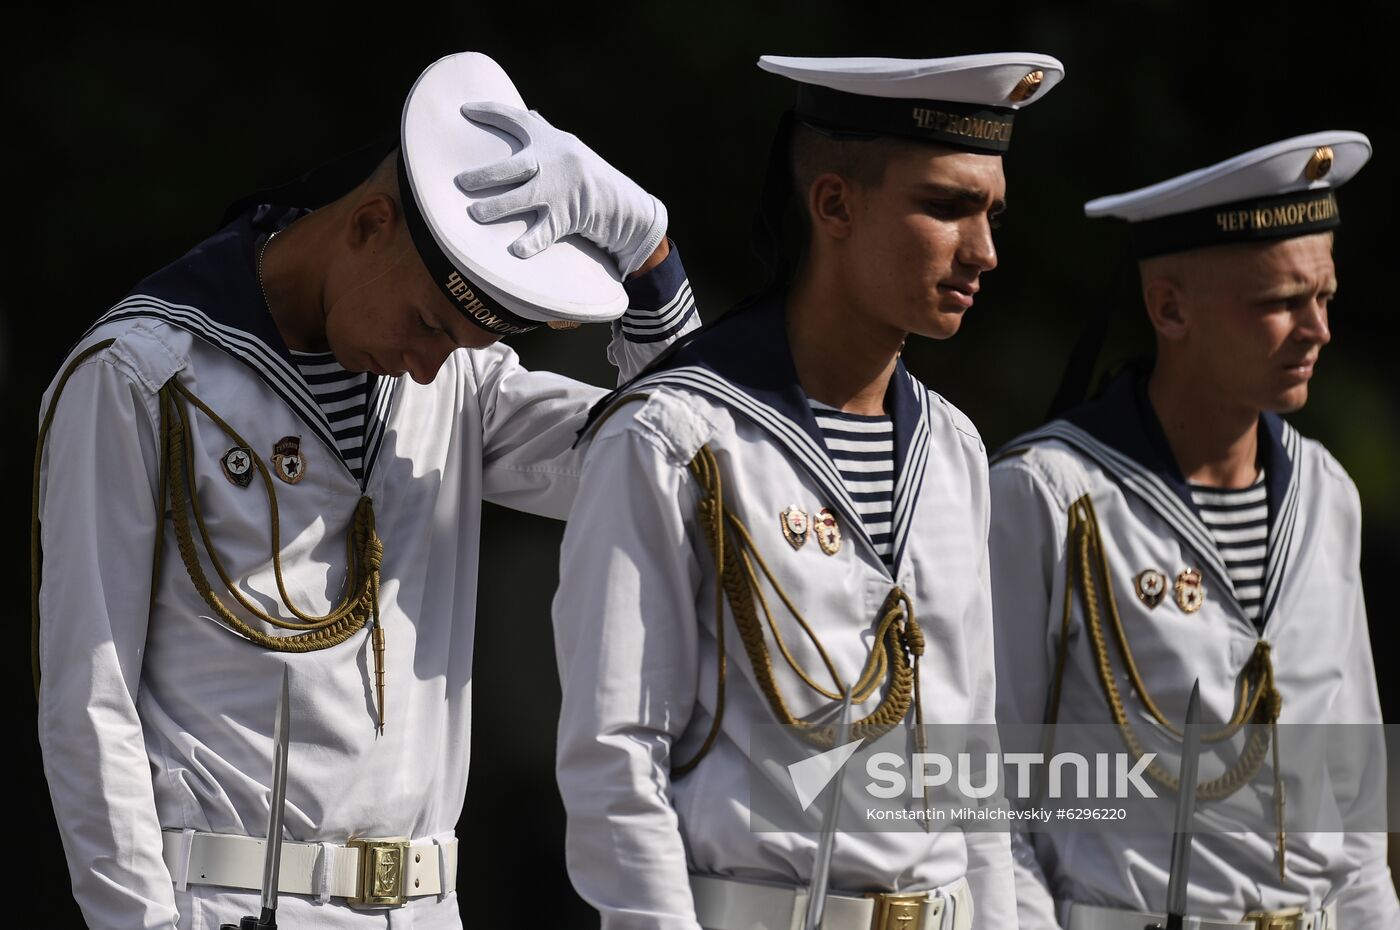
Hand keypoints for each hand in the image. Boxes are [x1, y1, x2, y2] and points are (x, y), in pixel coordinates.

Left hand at [456, 102, 667, 276]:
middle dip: (485, 175)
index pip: (518, 120)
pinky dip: (532, 241)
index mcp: (551, 141)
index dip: (491, 113)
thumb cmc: (590, 175)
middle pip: (514, 166)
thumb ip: (546, 134)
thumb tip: (530, 113)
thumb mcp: (570, 149)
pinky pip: (547, 230)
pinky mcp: (569, 216)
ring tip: (475, 214)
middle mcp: (554, 162)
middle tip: (461, 182)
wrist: (624, 206)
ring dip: (497, 207)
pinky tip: (516, 250)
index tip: (465, 109)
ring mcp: (561, 190)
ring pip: (523, 197)